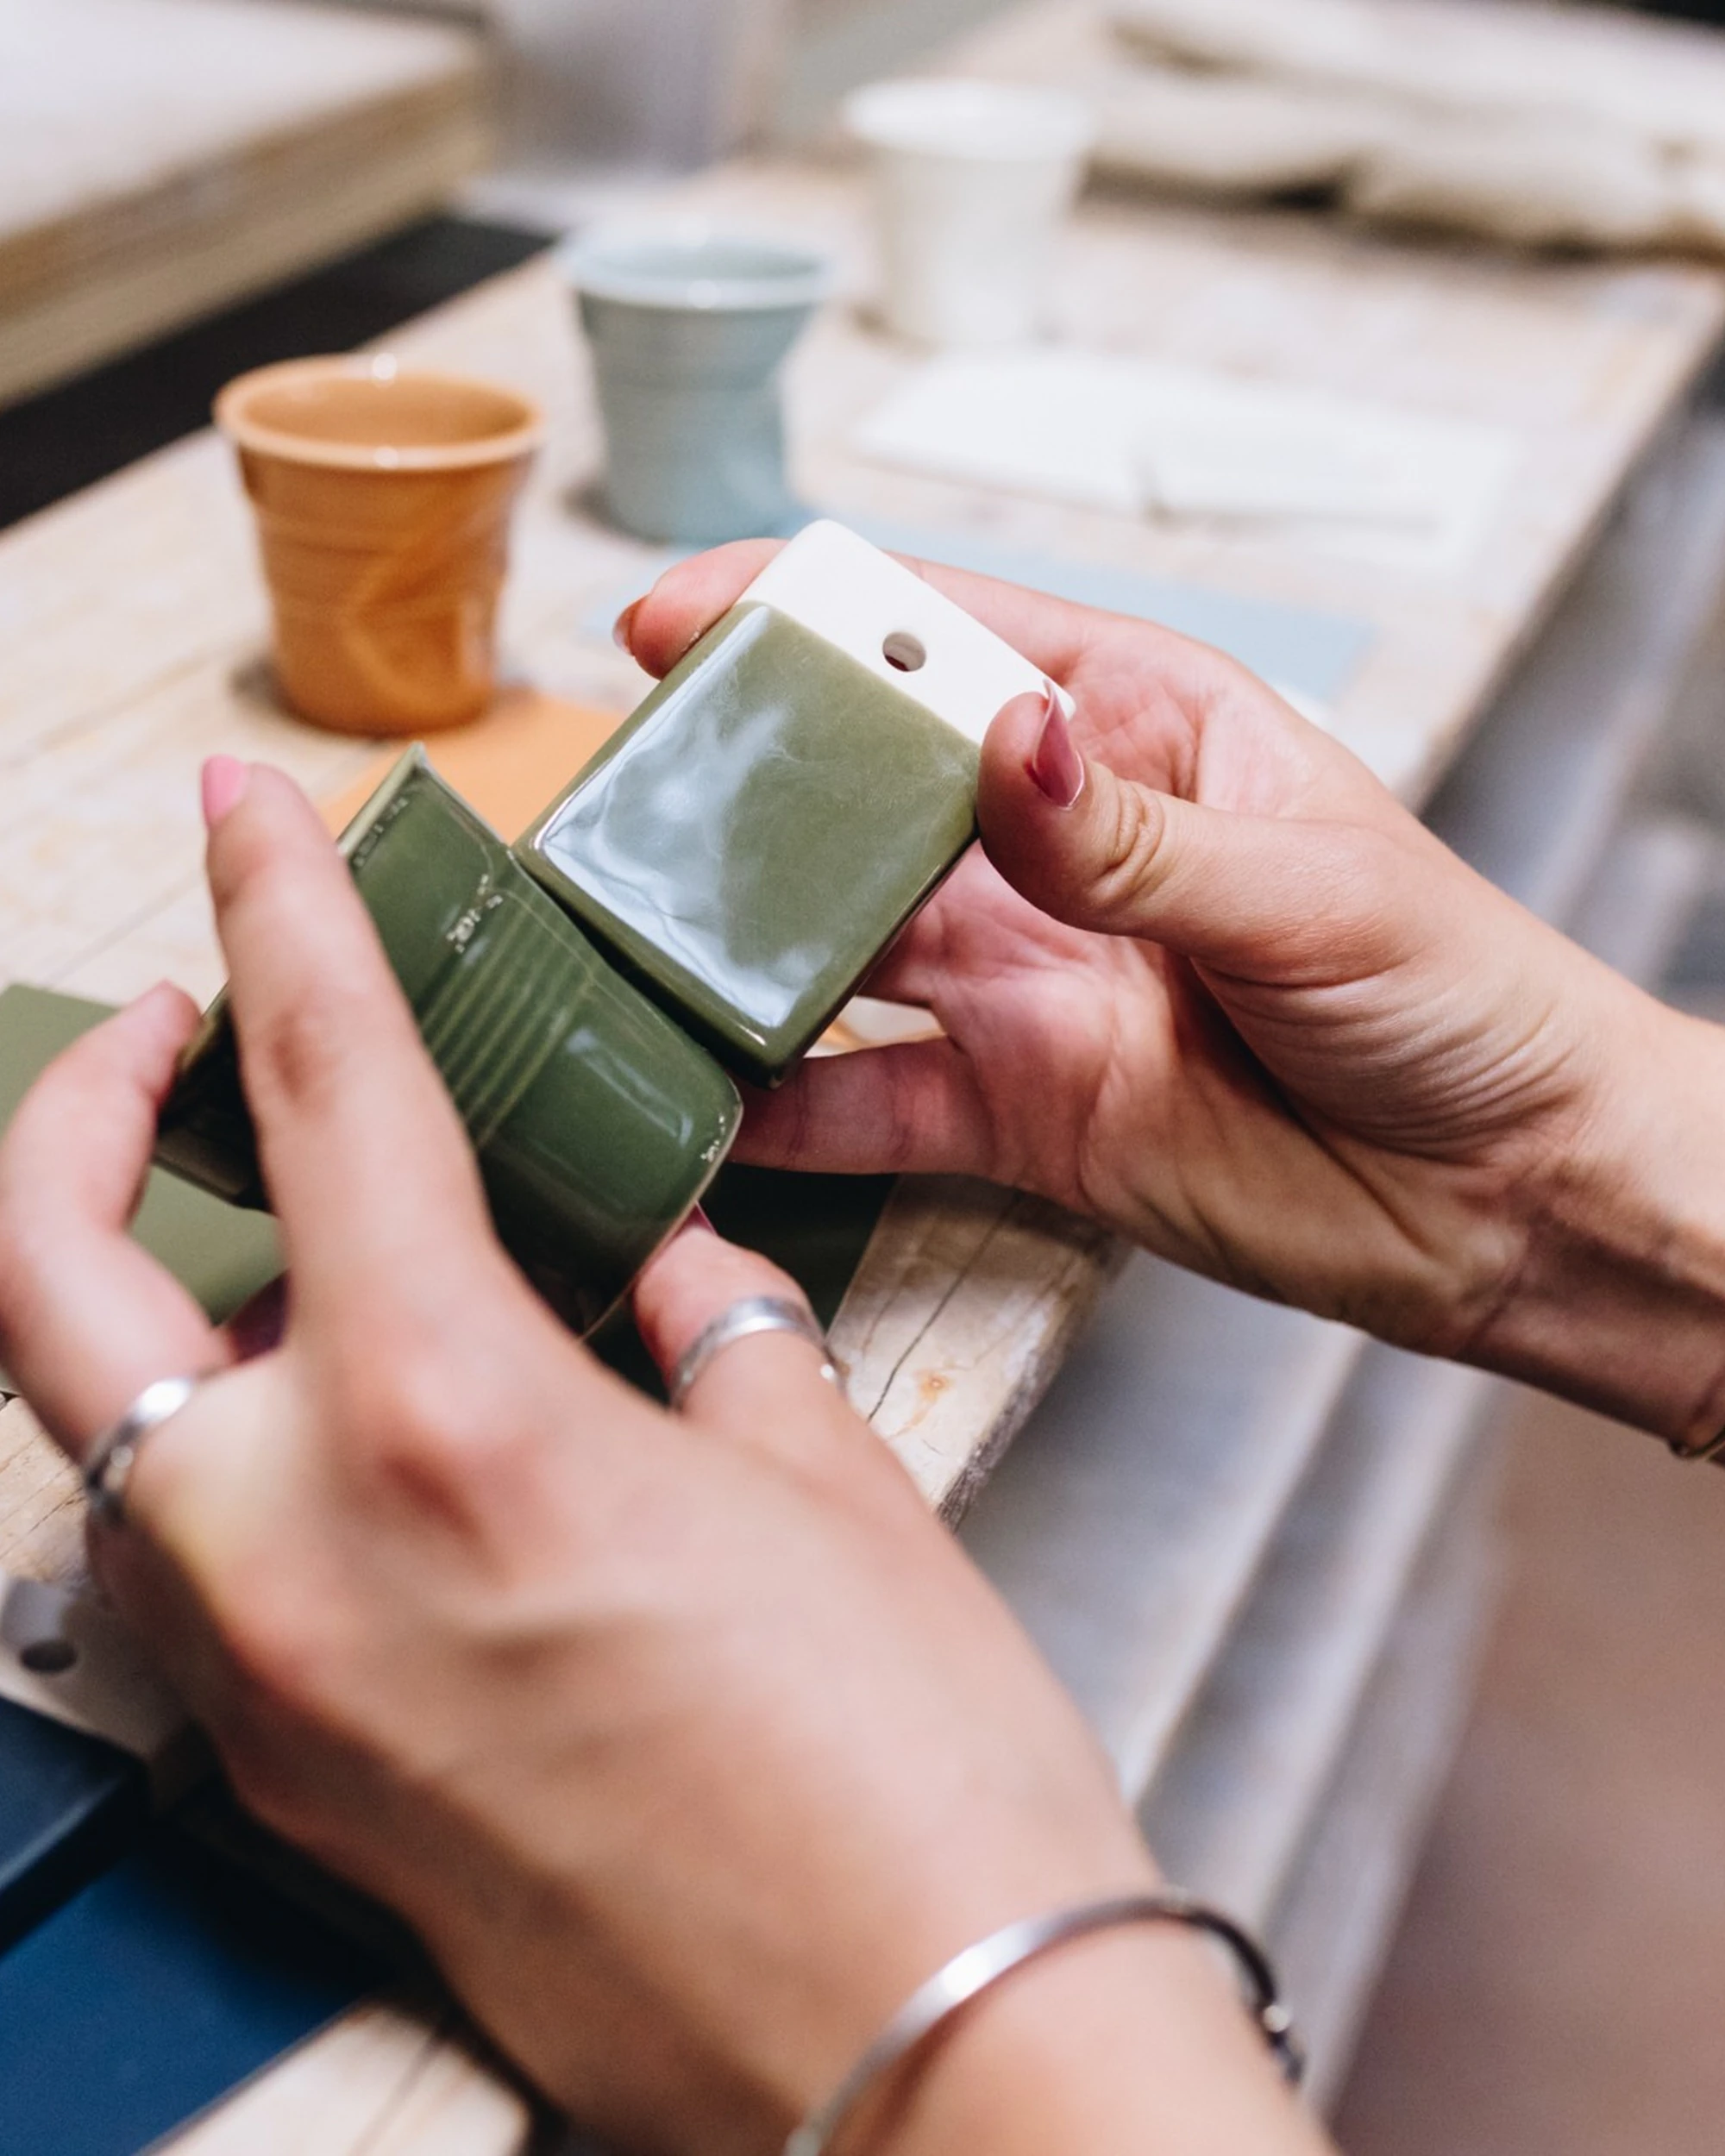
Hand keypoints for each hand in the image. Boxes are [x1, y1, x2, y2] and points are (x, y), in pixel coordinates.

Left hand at [0, 762, 1318, 2154]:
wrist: (934, 2059)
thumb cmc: (913, 1767)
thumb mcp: (824, 1479)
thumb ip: (711, 1334)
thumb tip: (661, 1272)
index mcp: (450, 1424)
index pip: (327, 1090)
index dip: (280, 917)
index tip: (248, 819)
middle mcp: (301, 1558)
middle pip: (50, 1277)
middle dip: (82, 1114)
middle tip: (172, 1039)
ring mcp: (274, 1696)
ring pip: (109, 1438)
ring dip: (161, 1302)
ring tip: (296, 1241)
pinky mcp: (304, 1798)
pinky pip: (202, 1583)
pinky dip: (245, 1465)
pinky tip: (375, 1442)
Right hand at [625, 546, 1724, 1444]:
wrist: (1509, 1198)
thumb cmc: (1455, 997)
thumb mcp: (1306, 887)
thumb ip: (1130, 835)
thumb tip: (999, 741)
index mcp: (1133, 727)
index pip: (943, 638)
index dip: (807, 618)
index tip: (681, 616)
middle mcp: (1056, 846)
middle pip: (863, 789)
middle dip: (745, 781)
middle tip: (625, 793)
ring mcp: (1027, 977)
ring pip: (847, 941)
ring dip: (746, 938)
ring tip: (633, 935)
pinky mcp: (1019, 1108)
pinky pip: (875, 1098)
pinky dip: (789, 1104)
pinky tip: (709, 1100)